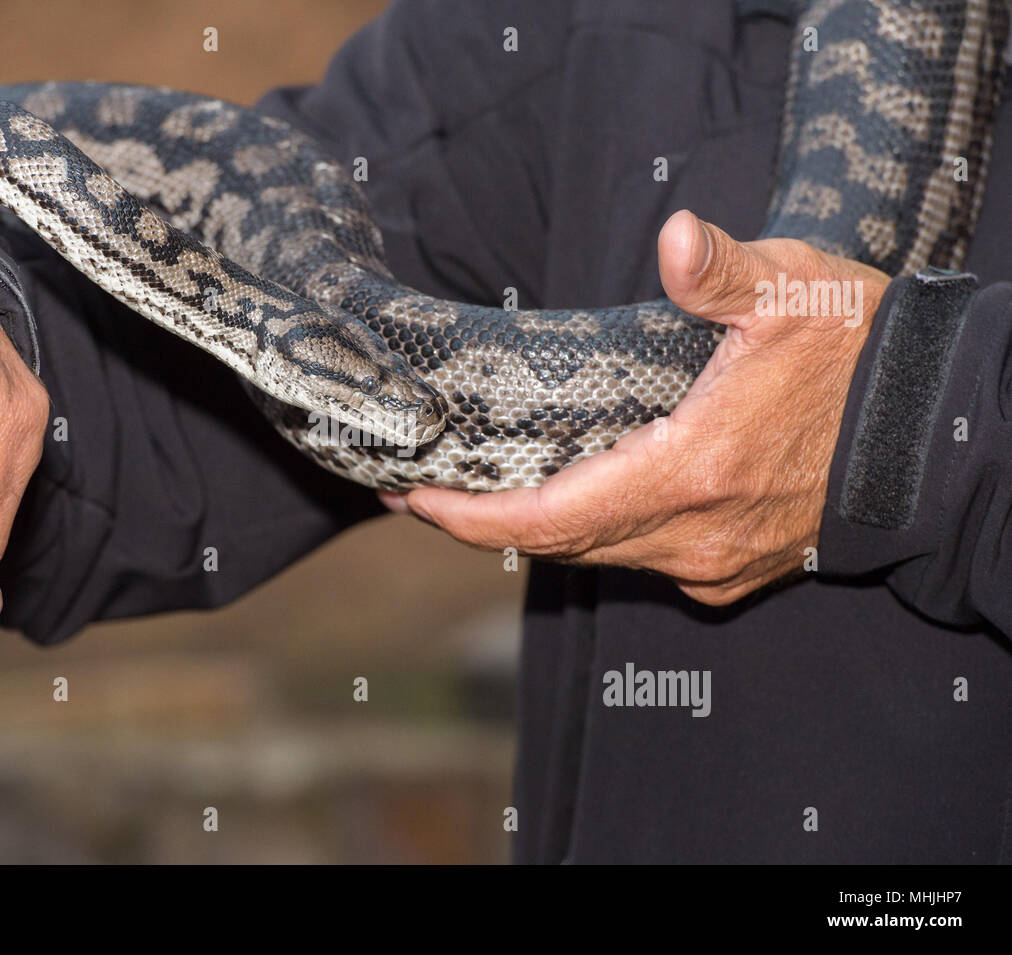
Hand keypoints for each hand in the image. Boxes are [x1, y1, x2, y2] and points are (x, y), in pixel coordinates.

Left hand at [381, 209, 888, 604]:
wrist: (935, 430)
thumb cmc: (861, 360)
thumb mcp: (791, 293)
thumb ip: (719, 273)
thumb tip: (674, 236)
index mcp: (689, 473)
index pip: (549, 519)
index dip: (472, 519)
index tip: (416, 502)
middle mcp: (692, 536)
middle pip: (560, 545)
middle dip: (488, 523)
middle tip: (429, 490)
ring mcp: (713, 563)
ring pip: (599, 556)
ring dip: (540, 529)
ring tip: (484, 492)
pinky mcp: (733, 572)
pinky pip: (642, 560)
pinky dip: (597, 535)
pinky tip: (575, 498)